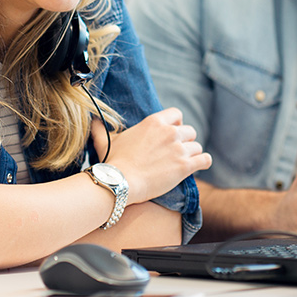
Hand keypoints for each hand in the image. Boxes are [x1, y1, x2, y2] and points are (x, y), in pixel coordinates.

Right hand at [92, 107, 211, 204]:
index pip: (177, 114)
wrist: (120, 182)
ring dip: (193, 153)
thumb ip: (101, 129)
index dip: (177, 123)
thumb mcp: (107, 141)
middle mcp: (169, 132)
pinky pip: (205, 159)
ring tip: (186, 161)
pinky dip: (204, 162)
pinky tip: (200, 165)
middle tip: (178, 151)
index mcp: (154, 122)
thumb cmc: (113, 162)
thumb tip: (92, 121)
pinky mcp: (185, 166)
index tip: (172, 132)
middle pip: (189, 130)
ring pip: (197, 146)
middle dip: (185, 140)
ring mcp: (178, 149)